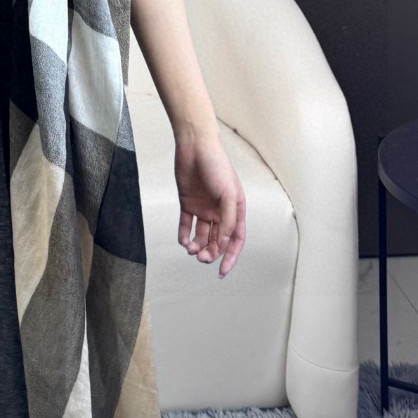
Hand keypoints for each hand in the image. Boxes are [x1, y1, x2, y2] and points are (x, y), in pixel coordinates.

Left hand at [173, 125, 245, 277]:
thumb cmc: (216, 164)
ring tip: (190, 249)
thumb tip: (224, 242)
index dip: (230, 257)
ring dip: (197, 245)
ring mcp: (204, 208)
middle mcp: (220, 211)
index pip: (235, 239)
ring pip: (202, 235)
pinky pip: (186, 224)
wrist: (194, 145)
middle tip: (201, 258)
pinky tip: (183, 240)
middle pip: (217, 240)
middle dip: (210, 252)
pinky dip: (184, 234)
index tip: (222, 272)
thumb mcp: (228, 194)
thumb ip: (227, 219)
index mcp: (235, 209)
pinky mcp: (188, 202)